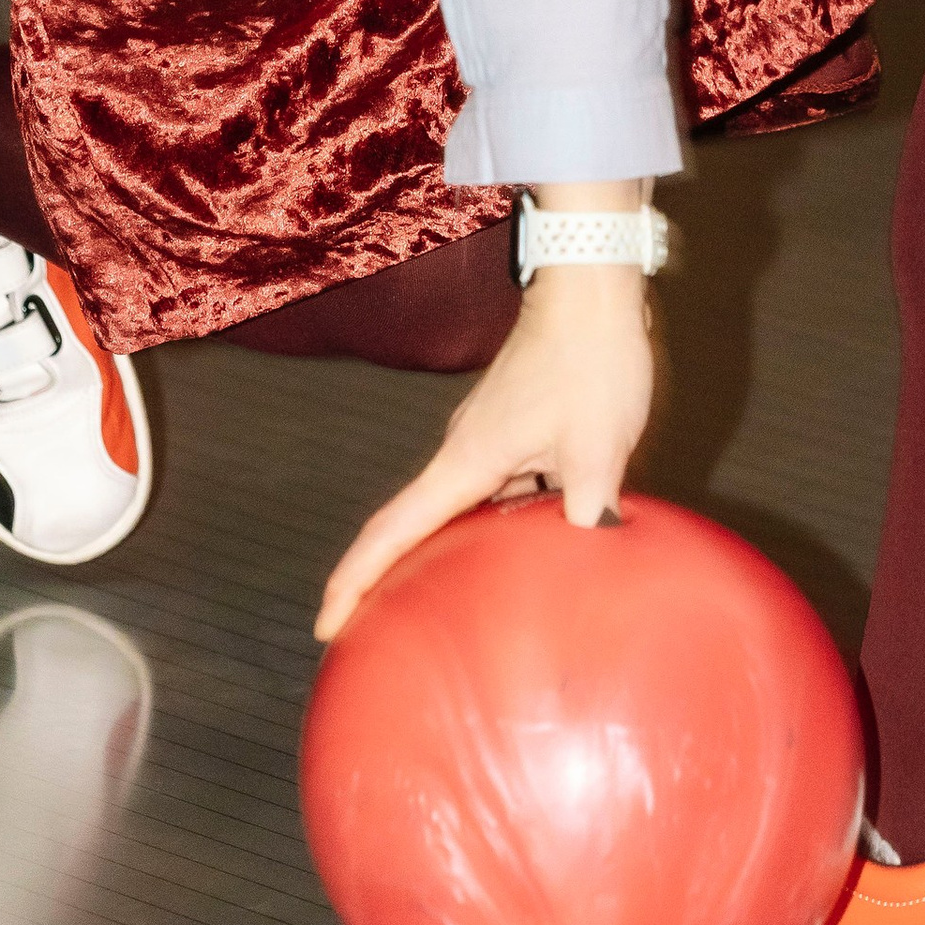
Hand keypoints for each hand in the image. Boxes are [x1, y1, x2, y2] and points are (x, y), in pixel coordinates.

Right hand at [313, 259, 656, 640]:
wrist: (591, 287)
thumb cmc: (588, 362)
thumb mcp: (599, 451)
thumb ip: (590, 514)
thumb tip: (589, 558)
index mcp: (467, 461)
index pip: (394, 531)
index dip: (355, 581)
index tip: (325, 625)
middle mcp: (466, 451)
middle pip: (417, 526)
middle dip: (394, 580)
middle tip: (381, 637)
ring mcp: (489, 437)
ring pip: (468, 508)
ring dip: (463, 552)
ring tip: (462, 611)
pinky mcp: (517, 427)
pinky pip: (504, 488)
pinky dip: (508, 521)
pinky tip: (537, 548)